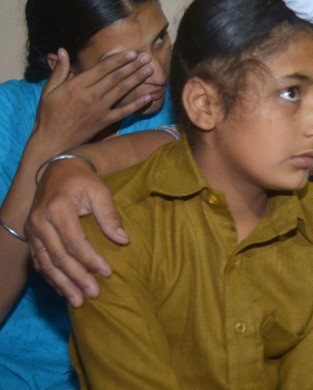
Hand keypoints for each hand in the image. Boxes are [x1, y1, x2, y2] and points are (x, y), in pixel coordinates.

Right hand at [25, 157, 126, 306]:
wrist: (59, 170)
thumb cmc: (84, 181)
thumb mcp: (101, 192)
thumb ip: (110, 216)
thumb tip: (123, 240)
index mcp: (58, 209)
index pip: (75, 242)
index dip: (91, 260)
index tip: (108, 273)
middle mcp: (40, 221)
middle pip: (59, 257)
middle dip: (77, 278)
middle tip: (94, 294)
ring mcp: (32, 230)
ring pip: (47, 264)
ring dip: (63, 284)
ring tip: (78, 301)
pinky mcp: (31, 236)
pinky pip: (40, 261)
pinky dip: (52, 278)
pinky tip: (64, 290)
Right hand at [33, 48, 157, 150]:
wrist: (53, 141)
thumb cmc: (49, 114)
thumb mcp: (49, 90)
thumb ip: (59, 71)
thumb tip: (63, 50)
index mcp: (77, 86)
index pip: (102, 69)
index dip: (118, 59)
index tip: (132, 52)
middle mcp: (91, 96)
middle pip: (116, 77)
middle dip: (133, 66)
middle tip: (147, 57)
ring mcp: (100, 110)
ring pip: (122, 91)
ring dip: (137, 79)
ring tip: (150, 70)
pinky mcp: (105, 122)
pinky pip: (125, 111)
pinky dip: (138, 104)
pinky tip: (149, 96)